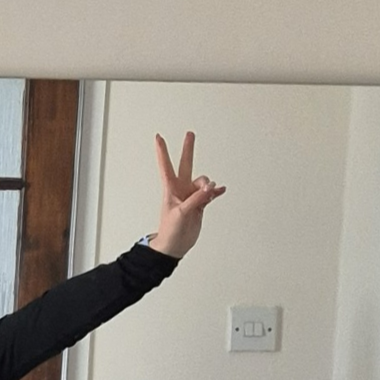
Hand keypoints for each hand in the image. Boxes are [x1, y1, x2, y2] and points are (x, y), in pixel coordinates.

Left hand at [150, 131, 225, 260]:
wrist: (174, 246)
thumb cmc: (170, 230)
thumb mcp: (182, 212)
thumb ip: (196, 198)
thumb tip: (211, 187)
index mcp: (171, 189)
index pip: (166, 165)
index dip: (162, 151)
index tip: (158, 137)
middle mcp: (181, 189)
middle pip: (186, 164)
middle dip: (188, 149)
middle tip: (190, 134)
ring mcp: (191, 196)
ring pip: (203, 182)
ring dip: (208, 185)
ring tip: (210, 192)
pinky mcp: (199, 205)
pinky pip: (210, 194)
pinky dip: (216, 192)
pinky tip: (221, 190)